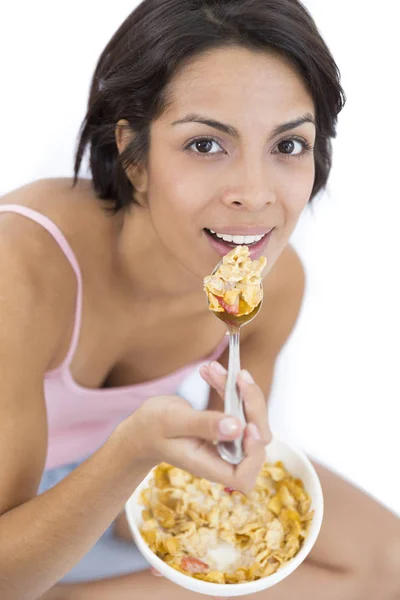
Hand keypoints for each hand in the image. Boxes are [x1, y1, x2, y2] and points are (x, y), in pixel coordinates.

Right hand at [117, 365, 270, 494]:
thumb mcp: (172, 422)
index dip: (253, 452)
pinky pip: (240, 408)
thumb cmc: (151, 429)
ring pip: (252, 419)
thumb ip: (203, 425)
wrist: (143, 427)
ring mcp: (227, 443)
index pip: (243, 476)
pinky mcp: (228, 428)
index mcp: (208, 466)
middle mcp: (222, 458)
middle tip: (239, 377)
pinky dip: (229, 387)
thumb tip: (237, 427)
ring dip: (238, 390)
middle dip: (252, 405)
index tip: (247, 423)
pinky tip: (211, 371)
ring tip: (213, 369)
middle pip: (257, 441)